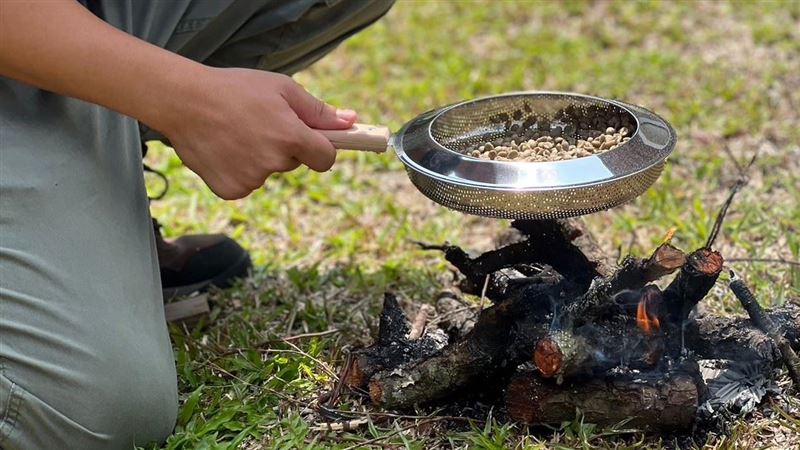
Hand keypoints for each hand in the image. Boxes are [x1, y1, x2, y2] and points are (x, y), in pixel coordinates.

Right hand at [160, 67, 356, 199]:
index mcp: (291, 137)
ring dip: (259, 158)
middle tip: (258, 123)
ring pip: (268, 173)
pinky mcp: (231, 190)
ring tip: (235, 132)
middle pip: (293, 163)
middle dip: (283, 147)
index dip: (321, 149)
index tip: (311, 140)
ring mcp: (251, 180)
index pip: (326, 158)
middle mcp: (273, 162)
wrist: (183, 101)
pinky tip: (224, 148)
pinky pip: (246, 183)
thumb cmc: (235, 89)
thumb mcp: (282, 89)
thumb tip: (352, 121)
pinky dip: (238, 170)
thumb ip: (318, 111)